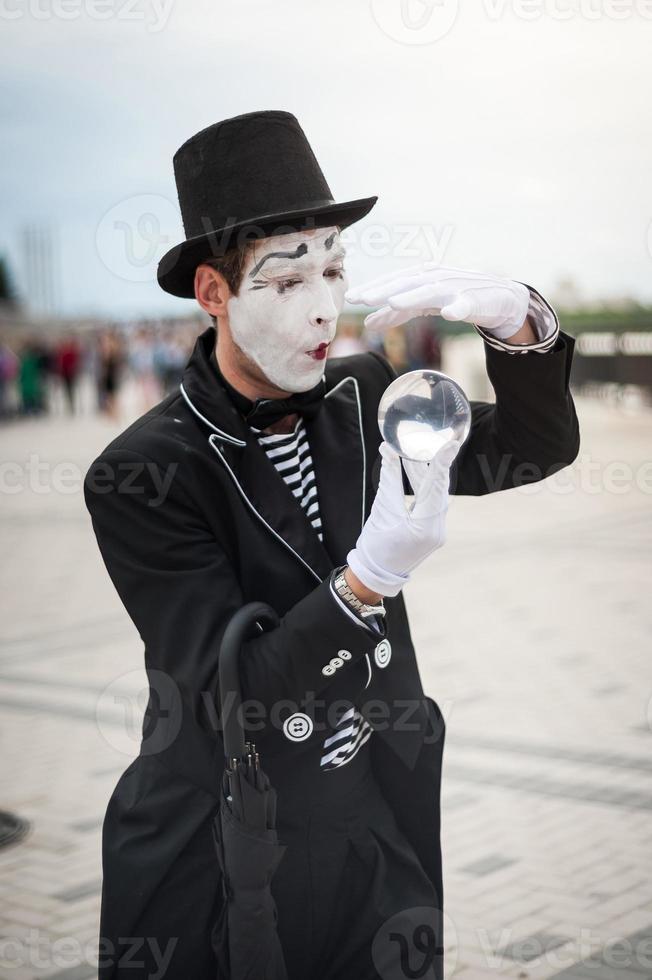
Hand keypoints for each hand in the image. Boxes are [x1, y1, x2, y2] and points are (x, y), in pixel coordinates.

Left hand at [346, 263, 529, 340]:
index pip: (393, 282)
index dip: (373, 289)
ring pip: (431, 292)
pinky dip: (458, 307)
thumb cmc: (456, 297)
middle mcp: (435, 278)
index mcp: (421, 277)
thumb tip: (368, 323)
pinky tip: (451, 313)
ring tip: (394, 303)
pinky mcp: (474, 300)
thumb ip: (398, 313)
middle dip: (383, 290)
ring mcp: (455, 288)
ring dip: (413, 297)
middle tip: (362, 299)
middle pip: (405, 284)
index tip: (351, 298)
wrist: (498, 296)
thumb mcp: (423, 304)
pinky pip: (466, 305)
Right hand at [346, 439, 460, 597]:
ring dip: (421, 474)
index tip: (451, 443)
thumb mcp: (383, 510)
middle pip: (436, 489)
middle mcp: (438, 528)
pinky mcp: (430, 530)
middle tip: (423, 440)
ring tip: (410, 453)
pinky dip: (420, 488)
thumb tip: (389, 452)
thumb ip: (390, 480)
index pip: (436, 487)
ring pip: (432, 494)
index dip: (442, 462)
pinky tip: (413, 472)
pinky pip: (429, 503)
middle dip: (428, 464)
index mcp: (427, 526)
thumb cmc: (377, 545)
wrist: (375, 574)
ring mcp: (436, 530)